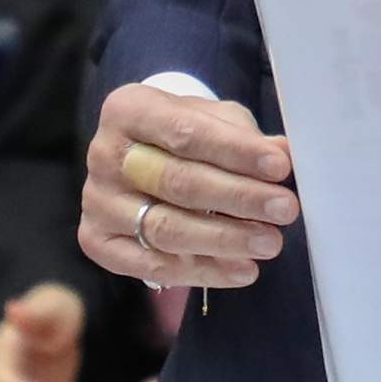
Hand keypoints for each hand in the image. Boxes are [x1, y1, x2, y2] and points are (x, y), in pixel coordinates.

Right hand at [81, 83, 295, 293]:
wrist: (144, 157)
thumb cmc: (186, 134)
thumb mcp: (215, 120)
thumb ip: (245, 136)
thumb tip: (282, 154)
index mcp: (128, 110)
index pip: (185, 133)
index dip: (236, 152)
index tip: (280, 167)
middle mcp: (103, 154)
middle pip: (176, 182)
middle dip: (238, 197)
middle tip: (284, 209)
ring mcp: (97, 201)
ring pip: (165, 228)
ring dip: (225, 239)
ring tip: (269, 242)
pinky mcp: (97, 241)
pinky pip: (152, 265)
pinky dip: (203, 271)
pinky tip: (242, 270)